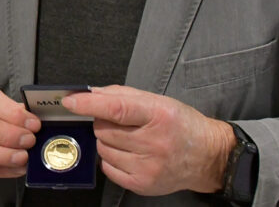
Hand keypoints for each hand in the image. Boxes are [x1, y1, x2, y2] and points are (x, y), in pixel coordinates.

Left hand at [62, 85, 234, 195]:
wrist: (208, 158)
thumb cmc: (181, 125)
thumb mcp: (158, 101)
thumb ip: (123, 95)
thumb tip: (90, 94)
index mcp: (159, 115)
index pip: (116, 108)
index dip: (89, 104)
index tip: (70, 101)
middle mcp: (154, 143)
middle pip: (104, 130)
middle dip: (104, 123)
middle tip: (122, 123)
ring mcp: (148, 167)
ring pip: (103, 149)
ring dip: (108, 141)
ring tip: (130, 139)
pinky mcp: (142, 185)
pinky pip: (108, 168)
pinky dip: (112, 159)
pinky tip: (130, 154)